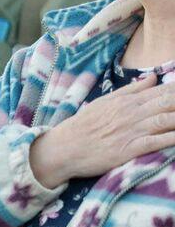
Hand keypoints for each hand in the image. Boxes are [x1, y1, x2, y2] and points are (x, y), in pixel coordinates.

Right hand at [29, 74, 174, 188]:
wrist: (62, 148)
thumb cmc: (82, 127)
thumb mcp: (104, 102)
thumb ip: (131, 90)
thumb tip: (154, 77)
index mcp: (128, 101)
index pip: (164, 90)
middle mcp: (133, 113)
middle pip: (170, 102)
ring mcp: (132, 131)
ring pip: (167, 120)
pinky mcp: (130, 149)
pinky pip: (158, 142)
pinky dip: (173, 138)